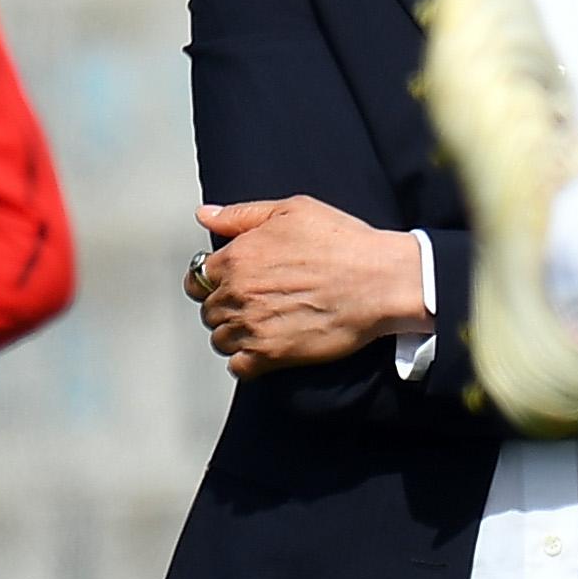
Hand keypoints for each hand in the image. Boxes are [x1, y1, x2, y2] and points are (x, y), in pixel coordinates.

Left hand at [192, 197, 427, 378]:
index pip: (197, 277)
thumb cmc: (343, 242)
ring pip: (220, 339)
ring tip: (261, 326)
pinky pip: (239, 368)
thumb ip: (241, 215)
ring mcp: (253, 326)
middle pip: (208, 310)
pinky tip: (264, 349)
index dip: (211, 281)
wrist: (380, 280)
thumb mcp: (292, 210)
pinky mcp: (272, 355)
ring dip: (235, 335)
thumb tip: (205, 214)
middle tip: (252, 304)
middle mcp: (239, 292)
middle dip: (224, 308)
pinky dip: (246, 362)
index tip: (228, 283)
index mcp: (238, 257)